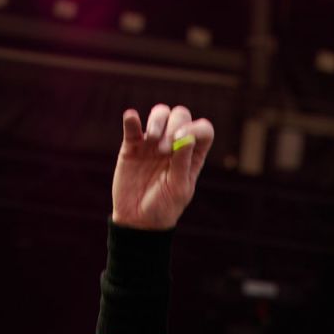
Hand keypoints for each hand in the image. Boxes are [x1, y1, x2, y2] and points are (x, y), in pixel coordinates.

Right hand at [111, 104, 213, 230]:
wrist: (137, 220)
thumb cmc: (164, 208)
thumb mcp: (178, 189)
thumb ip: (183, 163)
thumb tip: (187, 137)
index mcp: (192, 155)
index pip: (203, 130)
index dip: (195, 128)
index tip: (180, 140)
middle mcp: (175, 144)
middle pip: (181, 115)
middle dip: (173, 126)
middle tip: (163, 150)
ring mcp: (153, 142)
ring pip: (160, 113)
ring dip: (157, 121)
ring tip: (151, 142)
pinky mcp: (133, 144)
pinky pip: (132, 125)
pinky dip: (132, 118)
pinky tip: (131, 118)